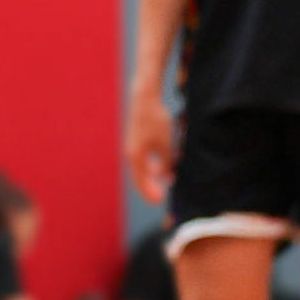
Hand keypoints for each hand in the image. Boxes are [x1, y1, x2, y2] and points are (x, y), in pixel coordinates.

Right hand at [126, 83, 173, 203]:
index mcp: (136, 156)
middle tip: (160, 197)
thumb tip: (167, 177)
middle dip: (150, 187)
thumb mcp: (166, 143)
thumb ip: (166, 162)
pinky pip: (143, 160)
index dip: (150, 193)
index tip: (158, 202)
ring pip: (141, 169)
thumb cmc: (156, 120)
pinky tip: (161, 168)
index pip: (141, 182)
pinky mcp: (137, 140)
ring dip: (152, 177)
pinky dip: (151, 167)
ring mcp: (133, 147)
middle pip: (140, 177)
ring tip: (164, 183)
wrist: (145, 98)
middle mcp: (131, 153)